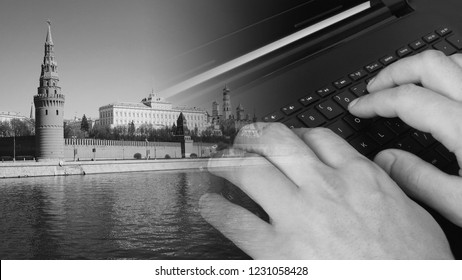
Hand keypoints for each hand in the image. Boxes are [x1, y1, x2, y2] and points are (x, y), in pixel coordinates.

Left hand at [200, 123, 452, 258]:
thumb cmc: (414, 265)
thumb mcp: (413, 212)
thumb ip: (389, 184)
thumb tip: (379, 169)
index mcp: (359, 178)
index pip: (317, 137)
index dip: (295, 132)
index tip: (286, 137)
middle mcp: (324, 188)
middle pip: (278, 143)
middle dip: (255, 135)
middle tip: (244, 139)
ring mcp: (298, 216)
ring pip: (251, 171)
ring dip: (229, 162)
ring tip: (218, 162)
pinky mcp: (278, 251)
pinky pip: (238, 222)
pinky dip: (218, 211)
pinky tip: (210, 206)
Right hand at [349, 50, 461, 226]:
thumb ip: (419, 180)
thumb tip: (385, 161)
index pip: (407, 99)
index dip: (375, 101)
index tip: (358, 108)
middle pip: (431, 64)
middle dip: (394, 72)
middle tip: (373, 89)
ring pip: (457, 61)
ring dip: (423, 68)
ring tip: (404, 85)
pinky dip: (452, 73)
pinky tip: (445, 90)